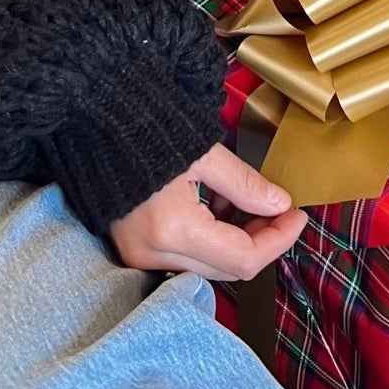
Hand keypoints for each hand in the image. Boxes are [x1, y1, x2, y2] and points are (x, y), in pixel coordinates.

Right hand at [110, 142, 306, 280]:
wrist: (92, 118)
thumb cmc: (143, 126)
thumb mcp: (203, 152)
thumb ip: (244, 184)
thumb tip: (277, 203)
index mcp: (172, 228)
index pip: (244, 258)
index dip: (279, 240)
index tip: (297, 216)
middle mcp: (152, 253)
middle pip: (226, 270)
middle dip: (261, 241)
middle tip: (279, 210)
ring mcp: (138, 255)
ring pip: (207, 267)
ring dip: (236, 241)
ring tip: (244, 201)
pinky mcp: (131, 248)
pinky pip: (183, 258)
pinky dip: (209, 239)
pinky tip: (216, 206)